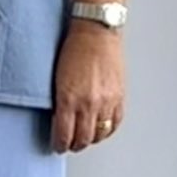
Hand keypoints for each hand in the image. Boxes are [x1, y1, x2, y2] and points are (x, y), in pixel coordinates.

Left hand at [52, 24, 124, 153]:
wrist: (96, 30)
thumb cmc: (74, 47)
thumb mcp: (57, 77)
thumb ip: (60, 101)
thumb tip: (59, 119)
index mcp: (69, 98)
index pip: (63, 135)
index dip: (59, 145)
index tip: (57, 146)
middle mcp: (88, 104)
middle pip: (82, 140)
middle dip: (74, 145)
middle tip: (69, 144)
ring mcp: (106, 101)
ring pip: (99, 135)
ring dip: (91, 139)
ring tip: (85, 137)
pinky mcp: (119, 97)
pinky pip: (115, 124)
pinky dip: (107, 130)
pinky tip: (102, 129)